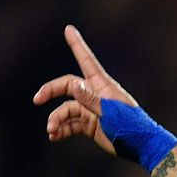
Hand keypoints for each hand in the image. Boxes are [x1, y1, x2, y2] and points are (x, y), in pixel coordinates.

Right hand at [33, 26, 138, 153]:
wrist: (139, 147)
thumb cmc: (130, 126)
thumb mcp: (110, 111)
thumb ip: (90, 98)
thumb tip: (73, 84)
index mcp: (102, 86)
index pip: (87, 61)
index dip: (77, 45)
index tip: (68, 29)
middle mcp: (94, 95)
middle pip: (67, 86)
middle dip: (51, 91)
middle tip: (37, 99)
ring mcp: (90, 110)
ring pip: (66, 110)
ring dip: (56, 119)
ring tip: (51, 130)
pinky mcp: (89, 125)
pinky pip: (70, 125)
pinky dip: (61, 130)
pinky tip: (54, 136)